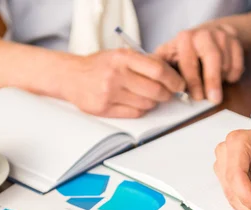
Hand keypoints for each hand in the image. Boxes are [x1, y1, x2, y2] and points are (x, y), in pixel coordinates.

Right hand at [61, 49, 185, 117]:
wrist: (70, 76)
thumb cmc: (100, 65)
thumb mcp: (120, 55)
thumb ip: (144, 63)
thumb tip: (172, 75)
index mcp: (122, 57)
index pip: (158, 70)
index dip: (174, 80)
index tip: (179, 85)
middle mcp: (116, 74)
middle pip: (155, 90)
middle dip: (167, 94)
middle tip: (168, 93)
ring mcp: (109, 93)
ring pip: (147, 104)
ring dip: (153, 102)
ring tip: (147, 96)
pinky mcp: (104, 108)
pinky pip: (135, 114)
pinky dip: (141, 110)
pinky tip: (135, 103)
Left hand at [156, 24, 243, 103]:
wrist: (209, 32)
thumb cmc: (186, 51)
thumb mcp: (169, 56)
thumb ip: (162, 69)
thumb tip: (159, 88)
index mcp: (184, 39)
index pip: (189, 62)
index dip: (193, 82)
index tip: (197, 97)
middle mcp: (203, 34)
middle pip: (213, 58)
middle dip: (212, 81)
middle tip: (214, 99)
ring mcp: (221, 35)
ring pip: (226, 63)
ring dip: (221, 79)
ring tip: (213, 84)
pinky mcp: (235, 39)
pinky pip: (238, 63)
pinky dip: (233, 75)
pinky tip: (225, 77)